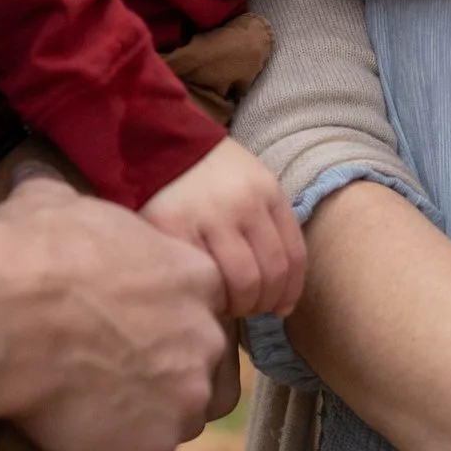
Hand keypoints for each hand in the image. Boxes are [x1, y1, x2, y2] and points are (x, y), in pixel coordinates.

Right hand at [0, 177, 227, 450]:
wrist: (1, 316)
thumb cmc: (28, 253)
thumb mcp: (49, 203)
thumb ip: (60, 193)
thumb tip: (32, 169)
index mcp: (194, 277)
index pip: (205, 309)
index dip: (166, 322)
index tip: (126, 328)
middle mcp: (204, 340)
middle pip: (206, 371)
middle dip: (169, 377)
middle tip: (113, 377)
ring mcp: (184, 401)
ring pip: (180, 421)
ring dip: (148, 422)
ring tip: (95, 413)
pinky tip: (84, 445)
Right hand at [142, 138, 306, 321]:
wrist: (157, 141)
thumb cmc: (207, 171)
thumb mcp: (250, 183)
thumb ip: (267, 226)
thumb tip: (282, 298)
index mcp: (267, 191)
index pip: (293, 255)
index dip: (290, 291)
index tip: (280, 307)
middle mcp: (244, 203)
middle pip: (270, 273)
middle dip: (264, 302)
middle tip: (250, 309)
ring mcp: (209, 216)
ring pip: (241, 282)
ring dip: (239, 305)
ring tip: (227, 305)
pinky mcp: (173, 228)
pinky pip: (201, 275)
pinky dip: (208, 294)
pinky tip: (202, 294)